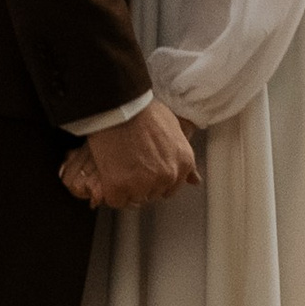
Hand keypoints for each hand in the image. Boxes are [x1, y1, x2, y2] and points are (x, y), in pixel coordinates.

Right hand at [59, 99, 199, 210]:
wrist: (119, 105)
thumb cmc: (144, 111)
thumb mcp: (174, 128)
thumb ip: (182, 156)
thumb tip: (195, 180)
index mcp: (184, 162)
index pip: (171, 188)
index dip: (156, 179)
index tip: (145, 171)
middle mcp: (168, 176)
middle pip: (153, 194)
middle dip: (142, 183)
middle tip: (130, 165)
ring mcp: (144, 183)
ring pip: (135, 198)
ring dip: (126, 188)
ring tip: (119, 167)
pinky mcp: (120, 187)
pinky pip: (116, 201)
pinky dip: (110, 191)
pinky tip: (109, 174)